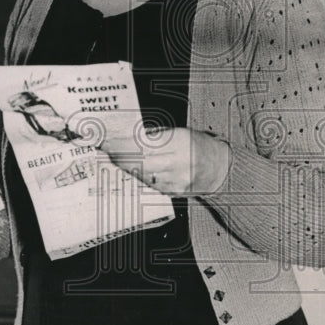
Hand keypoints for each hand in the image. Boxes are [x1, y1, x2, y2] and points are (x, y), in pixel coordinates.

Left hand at [103, 127, 230, 195]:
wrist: (220, 169)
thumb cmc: (199, 146)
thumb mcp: (179, 132)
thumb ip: (155, 136)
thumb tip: (126, 137)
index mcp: (179, 142)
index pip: (143, 143)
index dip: (122, 143)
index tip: (107, 139)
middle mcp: (178, 163)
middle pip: (138, 161)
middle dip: (118, 155)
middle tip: (104, 148)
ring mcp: (175, 180)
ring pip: (141, 173)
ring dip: (124, 165)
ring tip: (112, 156)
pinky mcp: (172, 192)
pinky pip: (148, 183)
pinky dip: (136, 174)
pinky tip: (127, 169)